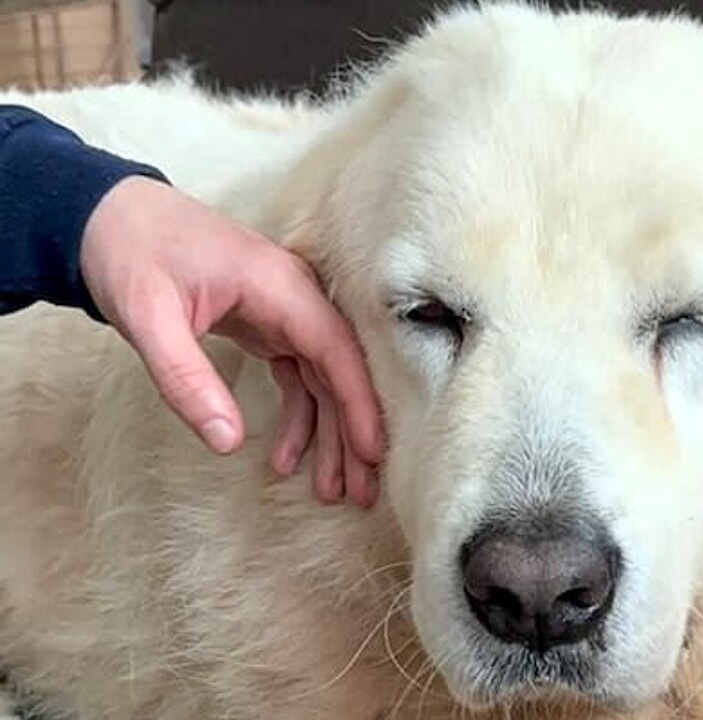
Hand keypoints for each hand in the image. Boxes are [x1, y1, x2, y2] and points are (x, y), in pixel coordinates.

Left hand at [80, 176, 384, 506]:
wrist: (107, 216)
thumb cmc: (130, 254)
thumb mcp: (149, 319)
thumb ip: (187, 380)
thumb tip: (227, 441)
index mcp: (280, 286)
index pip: (336, 350)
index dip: (359, 403)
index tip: (372, 452)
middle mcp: (295, 297)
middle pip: (340, 371)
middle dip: (352, 433)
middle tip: (360, 492)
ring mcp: (286, 312)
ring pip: (324, 380)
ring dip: (330, 435)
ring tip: (329, 490)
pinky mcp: (270, 325)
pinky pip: (299, 377)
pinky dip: (300, 418)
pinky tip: (287, 459)